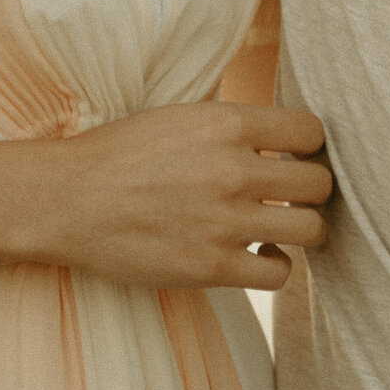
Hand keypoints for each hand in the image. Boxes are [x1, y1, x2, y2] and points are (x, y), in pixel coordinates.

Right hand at [33, 103, 332, 290]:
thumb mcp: (180, 115)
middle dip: (310, 188)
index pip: (311, 132)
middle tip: (292, 194)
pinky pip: (280, 273)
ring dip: (301, 227)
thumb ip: (229, 123)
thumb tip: (272, 129)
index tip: (297, 155)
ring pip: (311, 229)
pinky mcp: (212, 266)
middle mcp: (234, 170)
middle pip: (319, 183)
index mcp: (227, 123)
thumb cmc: (120, 153)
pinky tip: (260, 254)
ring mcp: (226, 221)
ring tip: (282, 224)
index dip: (309, 146)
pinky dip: (277, 265)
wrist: (70, 199)